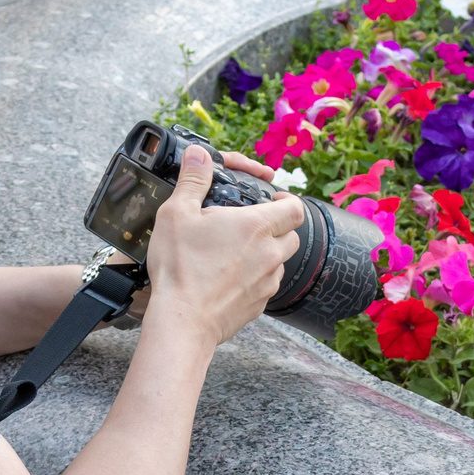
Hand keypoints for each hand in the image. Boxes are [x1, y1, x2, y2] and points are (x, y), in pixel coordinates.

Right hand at [141, 145, 304, 350]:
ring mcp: (267, 282)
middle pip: (291, 234)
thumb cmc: (180, 267)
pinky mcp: (259, 305)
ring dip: (267, 253)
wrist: (183, 320)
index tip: (274, 199)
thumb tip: (199, 154)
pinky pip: (266, 285)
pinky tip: (230, 277)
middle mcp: (270, 254)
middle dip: (278, 226)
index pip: (296, 207)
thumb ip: (193, 180)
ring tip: (238, 251)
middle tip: (253, 224)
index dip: (288, 200)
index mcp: (257, 226)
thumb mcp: (177, 213)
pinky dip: (256, 278)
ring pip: (280, 261)